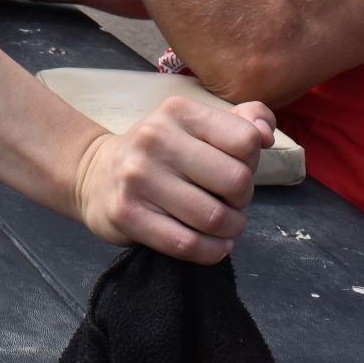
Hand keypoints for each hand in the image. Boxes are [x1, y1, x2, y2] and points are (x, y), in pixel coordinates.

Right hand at [72, 98, 275, 261]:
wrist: (96, 175)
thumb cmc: (162, 152)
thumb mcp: (197, 124)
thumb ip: (243, 121)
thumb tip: (267, 135)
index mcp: (178, 111)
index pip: (246, 140)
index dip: (251, 161)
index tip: (234, 168)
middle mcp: (154, 139)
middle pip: (236, 181)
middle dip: (242, 199)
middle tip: (230, 201)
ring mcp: (137, 177)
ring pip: (214, 218)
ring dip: (231, 229)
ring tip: (225, 225)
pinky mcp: (126, 213)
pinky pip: (187, 244)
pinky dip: (212, 251)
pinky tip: (214, 245)